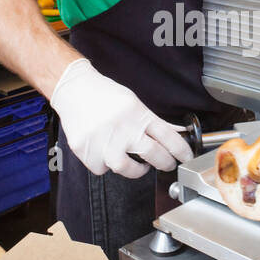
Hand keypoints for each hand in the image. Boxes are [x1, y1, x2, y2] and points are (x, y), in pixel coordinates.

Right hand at [50, 59, 191, 178]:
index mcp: (137, 113)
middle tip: (166, 164)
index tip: (186, 157)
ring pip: (127, 168)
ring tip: (139, 166)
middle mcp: (123, 127)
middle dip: (165, 163)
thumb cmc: (104, 94)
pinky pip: (102, 168)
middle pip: (154, 155)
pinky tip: (106, 154)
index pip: (169, 136)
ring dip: (136, 170)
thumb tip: (174, 134)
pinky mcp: (85, 149)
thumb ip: (150, 120)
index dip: (181, 150)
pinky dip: (106, 165)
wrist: (73, 89)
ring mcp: (103, 140)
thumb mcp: (132, 102)